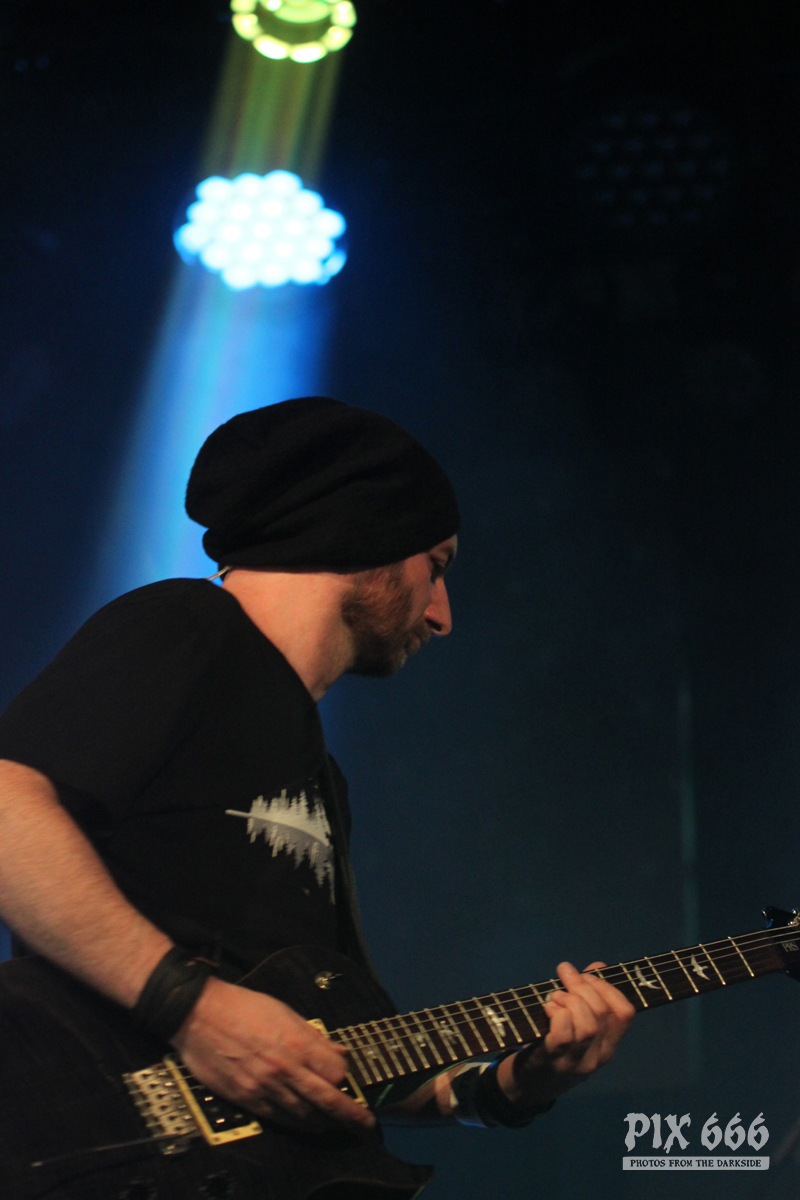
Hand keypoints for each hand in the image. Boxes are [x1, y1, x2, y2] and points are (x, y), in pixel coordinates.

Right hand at [171, 977, 374, 1132]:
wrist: (199, 1014)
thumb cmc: (242, 1007)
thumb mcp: (284, 1011)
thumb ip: (313, 1036)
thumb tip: (338, 1052)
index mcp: (296, 1043)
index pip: (336, 1073)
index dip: (346, 1078)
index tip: (348, 1079)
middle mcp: (284, 1069)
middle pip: (326, 1100)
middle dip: (350, 1115)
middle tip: (365, 1125)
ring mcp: (264, 1086)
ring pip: (303, 1115)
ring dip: (323, 1123)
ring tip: (334, 1126)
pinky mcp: (245, 1098)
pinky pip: (277, 1118)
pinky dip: (295, 1123)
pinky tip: (304, 1123)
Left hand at [497, 961, 634, 1108]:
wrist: (526, 1087)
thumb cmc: (552, 1046)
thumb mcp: (576, 1026)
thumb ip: (588, 997)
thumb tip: (598, 966)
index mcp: (608, 1046)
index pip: (625, 1013)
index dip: (608, 987)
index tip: (588, 974)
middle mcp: (597, 1056)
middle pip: (602, 1013)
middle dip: (583, 984)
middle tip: (565, 975)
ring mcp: (577, 1062)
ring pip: (588, 1024)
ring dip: (568, 999)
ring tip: (554, 996)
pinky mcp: (554, 1062)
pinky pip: (563, 1034)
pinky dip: (556, 1013)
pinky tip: (547, 1008)